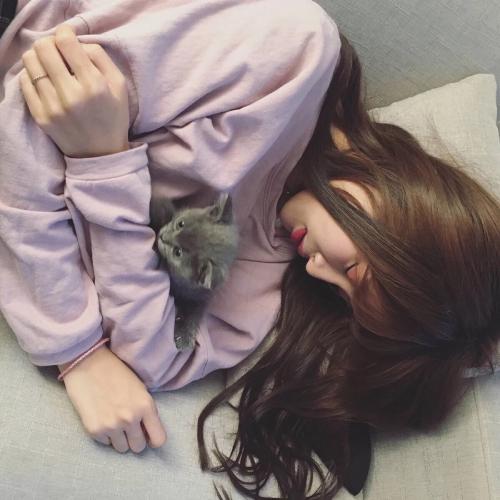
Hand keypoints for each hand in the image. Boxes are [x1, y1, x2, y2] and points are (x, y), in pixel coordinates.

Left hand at [19, 24, 129, 157]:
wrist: (102, 155)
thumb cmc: (113, 117)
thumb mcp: (120, 86)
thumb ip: (101, 58)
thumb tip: (77, 42)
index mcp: (94, 85)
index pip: (66, 41)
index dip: (65, 33)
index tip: (68, 38)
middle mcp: (71, 95)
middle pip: (43, 47)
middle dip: (50, 43)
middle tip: (58, 52)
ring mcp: (53, 107)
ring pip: (30, 62)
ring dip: (39, 58)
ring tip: (51, 67)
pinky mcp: (41, 117)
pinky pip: (25, 82)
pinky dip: (33, 76)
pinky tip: (46, 82)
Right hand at [59, 345, 166, 453]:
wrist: (87, 363)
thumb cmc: (116, 372)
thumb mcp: (140, 389)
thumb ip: (145, 411)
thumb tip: (147, 431)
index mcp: (146, 406)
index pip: (159, 440)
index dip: (153, 438)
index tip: (148, 434)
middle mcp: (130, 419)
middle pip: (139, 447)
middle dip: (135, 438)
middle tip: (129, 426)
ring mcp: (112, 426)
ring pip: (122, 449)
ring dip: (120, 438)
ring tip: (114, 420)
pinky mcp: (94, 430)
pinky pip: (105, 443)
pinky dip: (105, 435)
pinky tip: (102, 417)